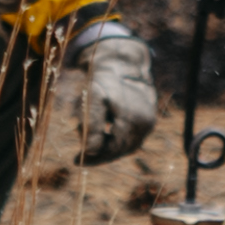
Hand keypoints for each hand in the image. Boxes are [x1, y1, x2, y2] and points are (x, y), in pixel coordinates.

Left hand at [62, 17, 160, 164]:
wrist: (123, 65)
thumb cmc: (104, 81)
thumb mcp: (93, 98)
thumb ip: (92, 125)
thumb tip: (90, 151)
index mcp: (132, 118)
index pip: (112, 149)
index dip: (94, 157)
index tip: (76, 160)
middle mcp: (145, 124)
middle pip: (119, 150)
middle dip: (99, 155)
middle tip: (80, 158)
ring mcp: (149, 124)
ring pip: (126, 147)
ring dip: (107, 150)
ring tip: (89, 147)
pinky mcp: (148, 123)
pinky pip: (131, 140)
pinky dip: (116, 142)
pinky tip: (102, 138)